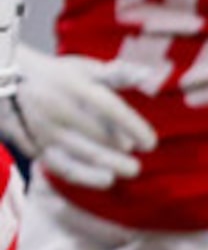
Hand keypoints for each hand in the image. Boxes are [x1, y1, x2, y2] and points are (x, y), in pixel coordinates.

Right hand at [3, 50, 159, 187]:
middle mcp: (56, 105)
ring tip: (129, 172)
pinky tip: (105, 180)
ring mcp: (41, 126)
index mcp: (73, 84)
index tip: (151, 143)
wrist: (5, 79)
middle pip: (95, 133)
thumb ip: (116, 74)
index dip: (133, 127)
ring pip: (77, 152)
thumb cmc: (56, 76)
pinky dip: (83, 175)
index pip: (110, 107)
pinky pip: (59, 164)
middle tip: (138, 162)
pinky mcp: (30, 142)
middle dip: (120, 150)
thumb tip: (147, 74)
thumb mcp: (83, 68)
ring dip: (107, 165)